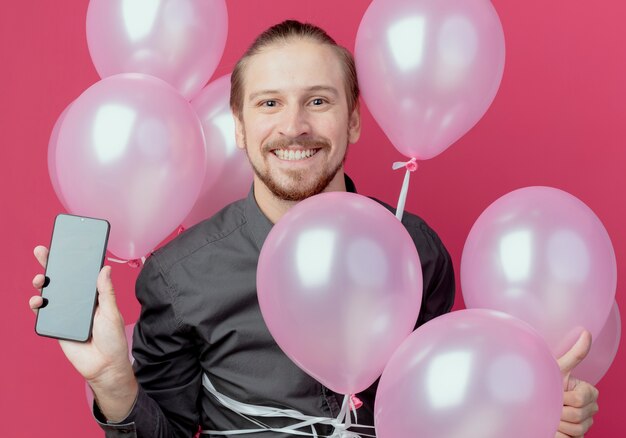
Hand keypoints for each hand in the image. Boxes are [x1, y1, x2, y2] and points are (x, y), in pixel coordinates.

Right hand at [30, 245, 137, 420]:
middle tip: (42, 252)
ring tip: (41, 280)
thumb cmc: (113, 339)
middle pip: (62, 280)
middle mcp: (78, 302)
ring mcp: (66, 313)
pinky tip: (38, 301)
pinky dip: (37, 306)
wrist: (104, 366)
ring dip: (42, 284)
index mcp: (93, 296)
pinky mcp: (57, 326)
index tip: (64, 245)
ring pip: (50, 294)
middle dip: (51, 265)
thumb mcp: (111, 312)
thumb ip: (105, 292)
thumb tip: (105, 268)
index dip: (73, 260)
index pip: (81, 274)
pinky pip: (44, 314)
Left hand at [555, 330, 599, 437]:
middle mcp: (592, 408)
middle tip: (550, 403)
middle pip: (577, 415)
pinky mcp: (579, 437)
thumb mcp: (558, 368)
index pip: (577, 400)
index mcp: (590, 392)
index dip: (561, 398)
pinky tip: (552, 424)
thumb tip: (587, 332)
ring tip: (550, 413)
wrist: (533, 404)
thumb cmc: (545, 383)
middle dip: (558, 409)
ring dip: (557, 421)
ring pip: (576, 429)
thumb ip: (575, 354)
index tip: (555, 392)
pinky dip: (558, 433)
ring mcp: (587, 424)